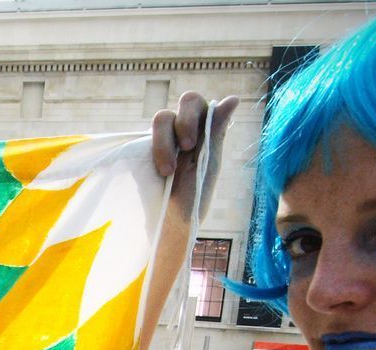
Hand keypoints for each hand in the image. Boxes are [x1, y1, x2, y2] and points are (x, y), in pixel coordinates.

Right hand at [152, 92, 237, 222]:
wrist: (169, 224)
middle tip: (186, 148)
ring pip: (162, 118)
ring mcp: (163, 138)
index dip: (194, 115)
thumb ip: (215, 131)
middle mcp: (184, 129)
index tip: (192, 143)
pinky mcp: (142, 152)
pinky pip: (142, 139)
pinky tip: (157, 172)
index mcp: (204, 130)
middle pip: (186, 101)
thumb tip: (233, 98)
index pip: (199, 104)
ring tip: (167, 172)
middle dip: (185, 122)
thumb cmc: (193, 198)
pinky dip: (153, 152)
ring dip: (165, 143)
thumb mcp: (207, 164)